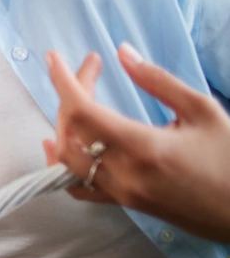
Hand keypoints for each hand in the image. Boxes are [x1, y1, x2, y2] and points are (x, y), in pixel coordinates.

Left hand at [43, 44, 229, 242]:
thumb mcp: (203, 111)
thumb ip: (158, 81)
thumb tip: (123, 52)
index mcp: (142, 148)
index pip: (82, 111)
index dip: (63, 80)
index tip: (54, 58)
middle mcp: (124, 174)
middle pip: (71, 130)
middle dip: (70, 94)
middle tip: (91, 70)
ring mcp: (122, 193)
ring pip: (67, 160)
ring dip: (63, 125)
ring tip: (77, 98)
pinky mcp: (126, 204)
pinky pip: (79, 187)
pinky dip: (62, 163)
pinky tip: (61, 144)